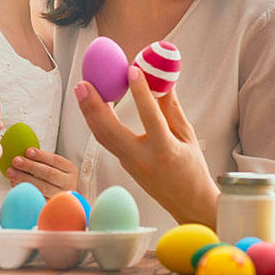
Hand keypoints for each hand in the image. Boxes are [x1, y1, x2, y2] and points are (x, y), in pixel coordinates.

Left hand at [6, 148, 77, 197]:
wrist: (64, 201)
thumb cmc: (55, 178)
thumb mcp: (55, 167)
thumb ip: (43, 161)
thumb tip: (24, 153)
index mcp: (70, 170)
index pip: (55, 160)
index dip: (41, 155)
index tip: (27, 151)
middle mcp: (68, 183)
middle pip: (49, 173)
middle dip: (30, 166)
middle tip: (16, 161)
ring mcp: (61, 196)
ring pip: (42, 187)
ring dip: (24, 178)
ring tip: (11, 172)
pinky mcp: (52, 206)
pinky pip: (37, 197)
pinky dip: (25, 190)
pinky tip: (15, 184)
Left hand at [74, 63, 219, 227]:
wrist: (189, 204)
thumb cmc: (192, 169)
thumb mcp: (187, 136)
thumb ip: (171, 108)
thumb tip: (162, 78)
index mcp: (165, 150)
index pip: (150, 117)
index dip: (140, 93)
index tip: (132, 70)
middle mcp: (143, 159)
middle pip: (110, 131)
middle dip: (93, 106)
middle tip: (84, 83)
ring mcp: (130, 164)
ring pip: (102, 137)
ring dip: (89, 112)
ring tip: (82, 88)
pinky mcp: (124, 165)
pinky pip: (106, 141)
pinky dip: (97, 121)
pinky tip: (92, 105)